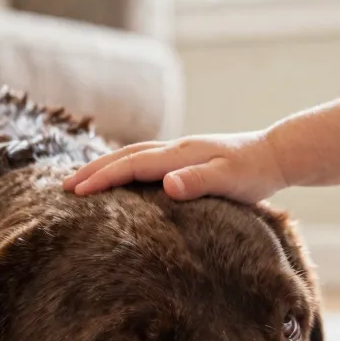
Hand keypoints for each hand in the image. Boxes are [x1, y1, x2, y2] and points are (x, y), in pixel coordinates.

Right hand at [63, 131, 287, 203]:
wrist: (276, 154)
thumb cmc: (255, 172)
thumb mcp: (231, 180)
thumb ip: (199, 181)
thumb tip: (166, 183)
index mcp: (179, 155)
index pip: (132, 165)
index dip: (102, 178)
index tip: (76, 191)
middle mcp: (174, 149)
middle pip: (124, 156)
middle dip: (93, 170)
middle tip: (63, 187)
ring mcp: (178, 152)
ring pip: (132, 154)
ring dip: (104, 166)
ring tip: (81, 180)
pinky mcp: (184, 158)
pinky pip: (144, 159)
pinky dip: (123, 165)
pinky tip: (118, 177)